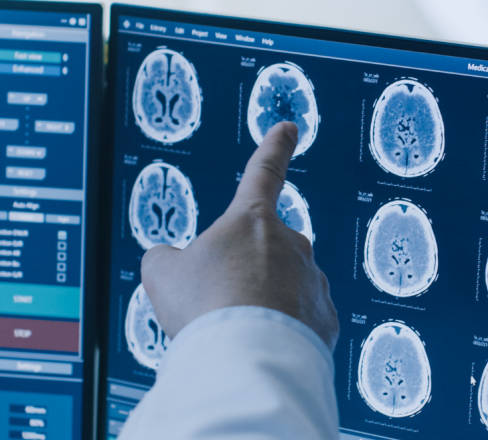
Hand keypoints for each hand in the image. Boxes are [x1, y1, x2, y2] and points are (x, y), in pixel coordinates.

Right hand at [141, 122, 338, 350]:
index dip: (275, 148)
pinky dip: (281, 334)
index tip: (289, 128)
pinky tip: (260, 348)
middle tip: (216, 306)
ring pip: (283, 290)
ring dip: (261, 307)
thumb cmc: (204, 308)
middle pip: (264, 253)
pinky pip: (300, 322)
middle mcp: (292, 244)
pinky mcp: (325, 320)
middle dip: (243, 275)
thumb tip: (171, 264)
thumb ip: (166, 259)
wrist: (245, 358)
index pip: (264, 172)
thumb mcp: (162, 274)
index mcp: (251, 220)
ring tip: (235, 333)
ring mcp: (313, 281)